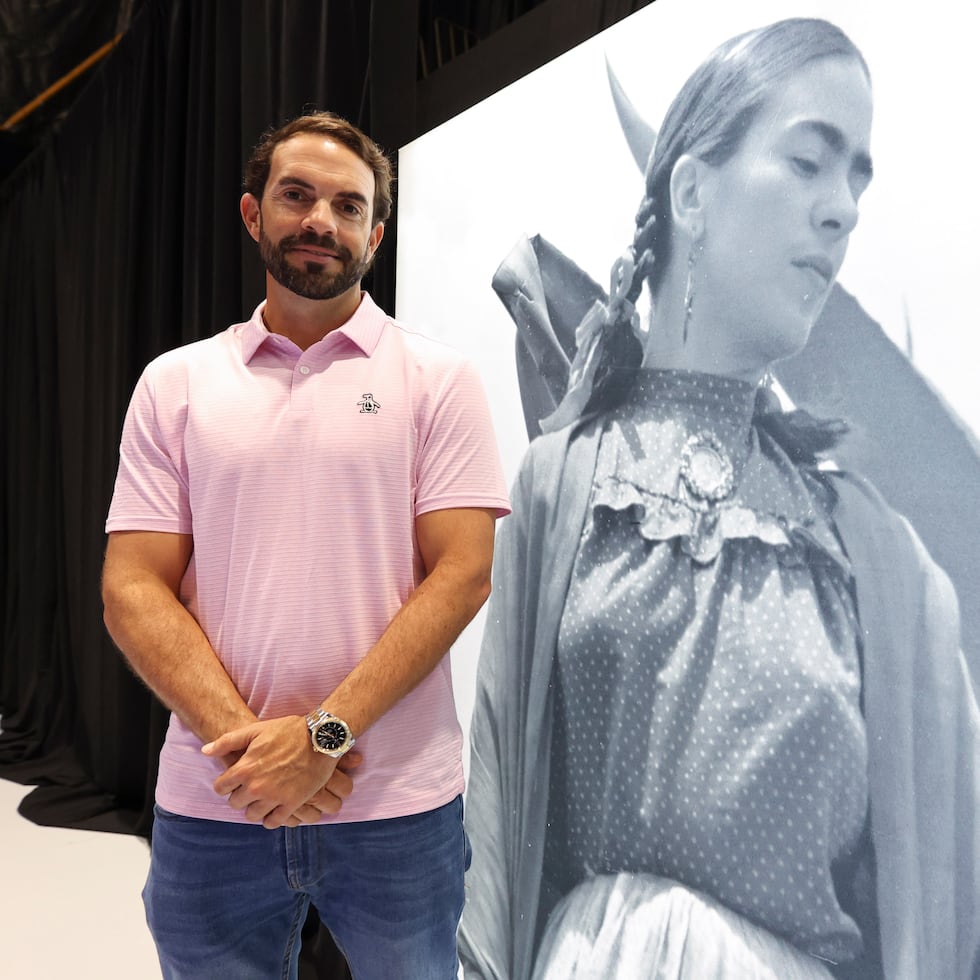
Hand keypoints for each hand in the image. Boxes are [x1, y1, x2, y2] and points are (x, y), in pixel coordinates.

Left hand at [203, 716, 348, 828]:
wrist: (321, 737)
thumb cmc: (288, 731)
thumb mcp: (256, 729)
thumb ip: (228, 741)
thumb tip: (205, 751)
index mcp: (245, 768)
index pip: (220, 788)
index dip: (226, 783)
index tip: (234, 780)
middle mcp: (256, 786)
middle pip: (235, 803)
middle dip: (240, 796)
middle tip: (250, 787)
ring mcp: (274, 797)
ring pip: (252, 815)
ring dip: (255, 808)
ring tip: (263, 798)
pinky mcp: (292, 804)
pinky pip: (274, 822)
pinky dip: (271, 818)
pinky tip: (275, 808)